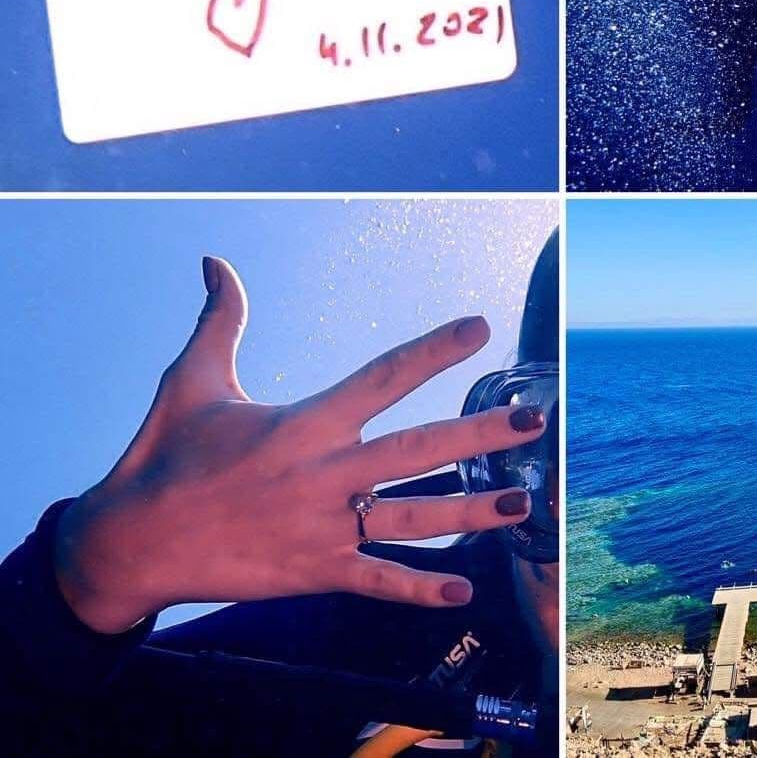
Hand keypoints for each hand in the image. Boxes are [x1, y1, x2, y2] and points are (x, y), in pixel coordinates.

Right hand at [53, 258, 543, 634]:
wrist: (130, 543)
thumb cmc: (164, 455)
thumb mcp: (191, 380)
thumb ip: (221, 320)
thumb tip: (216, 262)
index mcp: (302, 423)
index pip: (383, 376)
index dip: (435, 350)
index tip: (480, 328)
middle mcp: (322, 474)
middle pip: (418, 451)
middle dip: (480, 435)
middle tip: (532, 421)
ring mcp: (322, 528)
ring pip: (413, 518)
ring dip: (471, 511)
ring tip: (521, 502)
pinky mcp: (312, 573)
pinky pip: (376, 582)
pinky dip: (418, 587)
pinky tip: (462, 588)